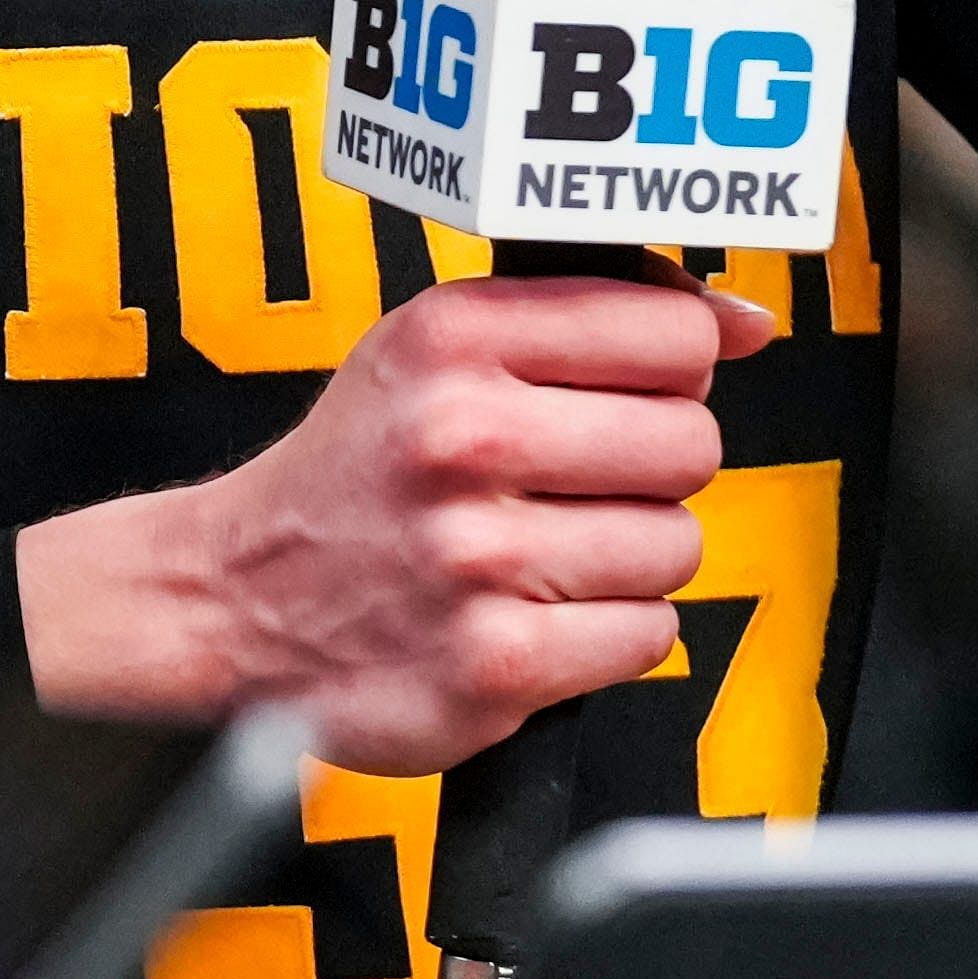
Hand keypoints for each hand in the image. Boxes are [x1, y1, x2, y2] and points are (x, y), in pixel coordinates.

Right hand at [11, 271, 773, 773]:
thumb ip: (586, 315)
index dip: (676, 364)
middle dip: (654, 466)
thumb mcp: (432, 346)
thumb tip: (746, 324)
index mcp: (453, 337)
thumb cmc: (355, 470)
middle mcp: (463, 436)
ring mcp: (479, 556)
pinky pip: (648, 637)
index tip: (644, 386)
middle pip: (689, 442)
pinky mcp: (496, 664)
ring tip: (550, 549)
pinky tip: (539, 611)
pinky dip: (608, 634)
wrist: (232, 598)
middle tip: (585, 480)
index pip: (669, 329)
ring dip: (631, 556)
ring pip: (677, 545)